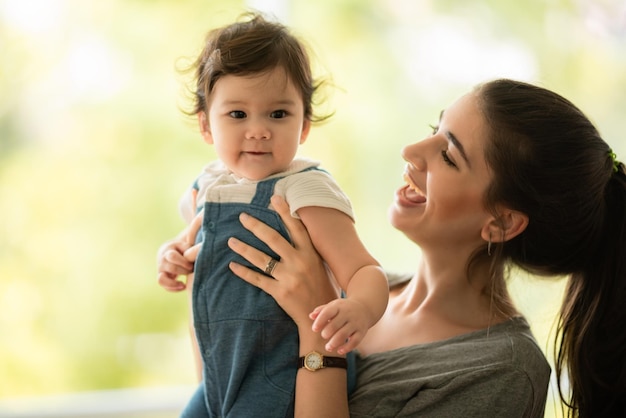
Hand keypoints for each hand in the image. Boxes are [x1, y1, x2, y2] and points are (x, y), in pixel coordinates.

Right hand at [157, 210, 203, 291]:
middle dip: (182, 268)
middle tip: (192, 268)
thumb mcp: (194, 232)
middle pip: (168, 266)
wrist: (184, 257)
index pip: (172, 255)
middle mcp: (162, 256)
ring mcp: (160, 267)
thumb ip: (196, 217)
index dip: (184, 260)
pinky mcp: (161, 277)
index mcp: (170, 245)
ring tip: (187, 276)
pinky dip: (171, 286)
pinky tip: (182, 285)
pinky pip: (161, 283)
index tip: (191, 259)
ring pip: (162, 275)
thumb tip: (196, 190)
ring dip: (177, 277)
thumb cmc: (192, 245)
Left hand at [227, 195, 338, 327]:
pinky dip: (244, 272)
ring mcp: (289, 278)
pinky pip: (258, 279)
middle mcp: (300, 263)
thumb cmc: (321, 287)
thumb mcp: (319, 264)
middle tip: (242, 217)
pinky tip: (233, 265)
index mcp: (310, 253)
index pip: (296, 227)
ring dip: (244, 248)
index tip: (273, 198)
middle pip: (273, 239)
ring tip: (231, 241)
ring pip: (261, 259)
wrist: (321, 316)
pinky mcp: (280, 292)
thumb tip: (294, 229)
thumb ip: (307, 249)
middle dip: (256, 226)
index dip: (284, 211)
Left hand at [310, 298, 370, 354]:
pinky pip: (355, 341)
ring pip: (344, 334)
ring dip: (334, 342)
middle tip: (323, 336)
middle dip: (327, 332)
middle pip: (336, 324)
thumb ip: (321, 310)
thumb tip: (310, 316)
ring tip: (328, 347)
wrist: (365, 308)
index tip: (314, 329)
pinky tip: (339, 351)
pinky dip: (347, 348)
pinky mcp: (362, 332)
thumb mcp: (333, 306)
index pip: (328, 312)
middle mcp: (348, 314)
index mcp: (338, 306)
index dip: (320, 321)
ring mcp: (356, 323)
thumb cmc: (343, 309)